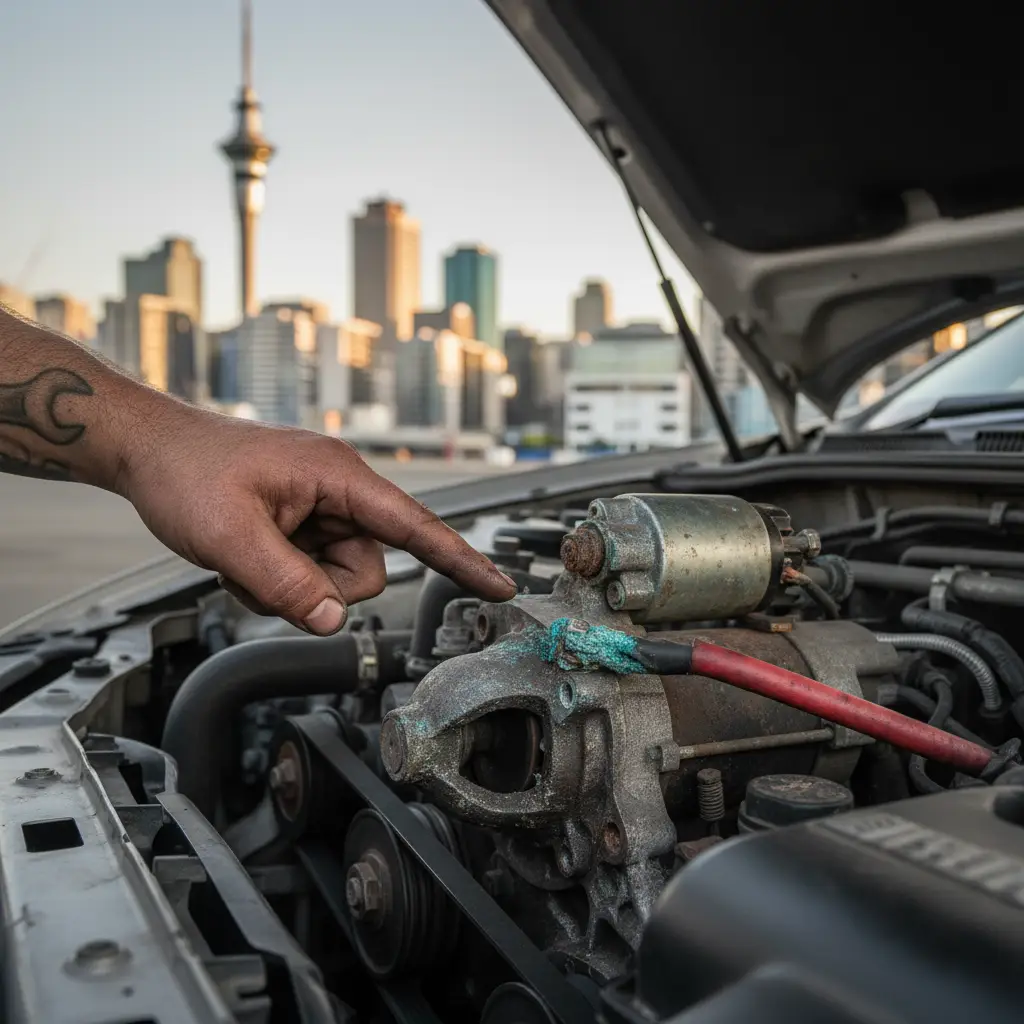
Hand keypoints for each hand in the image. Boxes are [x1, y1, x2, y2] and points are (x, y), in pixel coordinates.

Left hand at [118, 403, 516, 634]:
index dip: (461, 560)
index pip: (416, 526)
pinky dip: (276, 579)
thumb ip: (287, 584)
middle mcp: (339, 491)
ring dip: (289, 586)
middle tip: (261, 571)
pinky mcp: (301, 524)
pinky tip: (242, 557)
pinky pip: (310, 574)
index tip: (500, 584)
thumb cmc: (187, 472)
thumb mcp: (229, 536)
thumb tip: (331, 620)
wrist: (147, 450)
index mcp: (338, 476)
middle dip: (317, 587)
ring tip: (242, 560)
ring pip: (335, 579)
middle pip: (366, 569)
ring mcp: (319, 509)